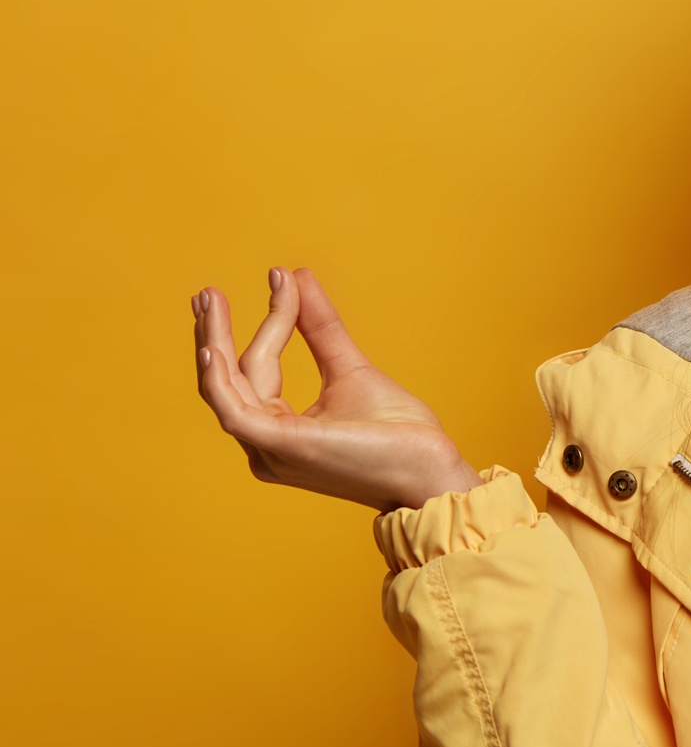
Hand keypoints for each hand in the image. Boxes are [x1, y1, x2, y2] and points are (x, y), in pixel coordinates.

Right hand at [192, 267, 482, 511]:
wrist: (429, 470)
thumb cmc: (398, 434)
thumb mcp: (351, 368)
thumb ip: (320, 328)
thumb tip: (297, 276)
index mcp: (281, 429)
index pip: (261, 368)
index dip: (273, 320)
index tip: (281, 276)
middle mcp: (267, 445)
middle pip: (229, 380)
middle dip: (214, 334)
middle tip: (205, 293)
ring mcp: (271, 450)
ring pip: (227, 390)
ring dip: (214, 343)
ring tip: (209, 302)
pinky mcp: (284, 448)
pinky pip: (236, 412)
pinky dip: (220, 380)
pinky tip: (212, 348)